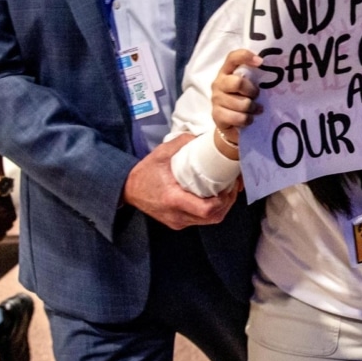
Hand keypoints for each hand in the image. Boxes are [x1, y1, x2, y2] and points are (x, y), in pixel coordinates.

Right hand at [123, 134, 239, 229]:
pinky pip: (201, 220)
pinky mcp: (178, 223)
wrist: (128, 190)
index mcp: (173, 199)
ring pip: (209, 221)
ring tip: (228, 190)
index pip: (206, 209)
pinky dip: (212, 210)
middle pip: (213, 217)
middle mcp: (177, 215)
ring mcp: (178, 222)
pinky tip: (215, 197)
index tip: (229, 185)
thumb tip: (203, 136)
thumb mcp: (161, 153)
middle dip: (228, 202)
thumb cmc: (145, 172)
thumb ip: (182, 143)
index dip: (224, 199)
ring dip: (222, 207)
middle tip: (233, 186)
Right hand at [212, 49, 262, 137]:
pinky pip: (239, 118)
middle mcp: (219, 83)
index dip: (245, 56)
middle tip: (256, 96)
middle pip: (238, 83)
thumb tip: (273, 73)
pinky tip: (248, 119)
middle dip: (252, 91)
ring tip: (254, 110)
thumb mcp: (246, 86)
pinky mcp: (217, 115)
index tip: (261, 62)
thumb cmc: (241, 99)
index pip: (233, 58)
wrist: (228, 122)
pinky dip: (248, 120)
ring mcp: (216, 99)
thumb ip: (253, 77)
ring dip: (253, 109)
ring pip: (242, 104)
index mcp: (226, 71)